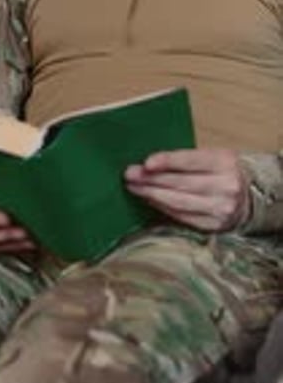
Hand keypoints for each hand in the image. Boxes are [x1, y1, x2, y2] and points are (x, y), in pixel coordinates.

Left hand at [125, 148, 250, 230]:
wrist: (251, 196)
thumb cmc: (224, 172)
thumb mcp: (212, 157)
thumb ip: (185, 160)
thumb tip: (149, 164)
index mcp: (224, 162)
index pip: (190, 161)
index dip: (167, 162)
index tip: (146, 163)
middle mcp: (225, 186)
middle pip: (180, 183)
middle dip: (151, 180)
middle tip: (130, 175)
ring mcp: (220, 208)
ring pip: (178, 202)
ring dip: (152, 195)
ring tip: (134, 188)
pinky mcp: (214, 225)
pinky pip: (182, 216)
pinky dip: (163, 208)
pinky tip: (150, 200)